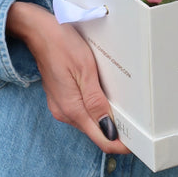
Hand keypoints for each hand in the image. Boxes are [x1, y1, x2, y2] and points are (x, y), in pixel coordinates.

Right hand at [6, 2, 129, 153]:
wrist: (39, 32)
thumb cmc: (63, 45)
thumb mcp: (85, 71)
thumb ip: (96, 102)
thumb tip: (109, 129)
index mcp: (72, 109)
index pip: (101, 139)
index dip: (120, 144)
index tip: (137, 142)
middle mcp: (64, 113)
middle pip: (96, 133)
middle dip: (116, 133)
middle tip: (138, 126)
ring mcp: (61, 107)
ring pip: (89, 123)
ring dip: (106, 120)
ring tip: (125, 110)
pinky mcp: (61, 99)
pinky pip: (81, 112)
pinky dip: (95, 110)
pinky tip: (105, 99)